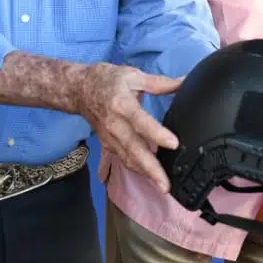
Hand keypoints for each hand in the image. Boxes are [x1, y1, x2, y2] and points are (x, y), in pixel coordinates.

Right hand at [68, 62, 182, 193]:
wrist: (78, 90)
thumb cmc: (106, 80)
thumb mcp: (133, 75)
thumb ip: (160, 83)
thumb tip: (185, 82)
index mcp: (122, 104)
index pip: (140, 122)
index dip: (157, 134)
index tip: (173, 144)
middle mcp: (114, 124)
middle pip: (133, 149)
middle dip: (151, 169)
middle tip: (166, 185)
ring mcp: (109, 137)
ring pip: (128, 159)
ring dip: (145, 174)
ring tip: (162, 187)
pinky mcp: (108, 144)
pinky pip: (123, 159)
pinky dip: (137, 170)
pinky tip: (150, 177)